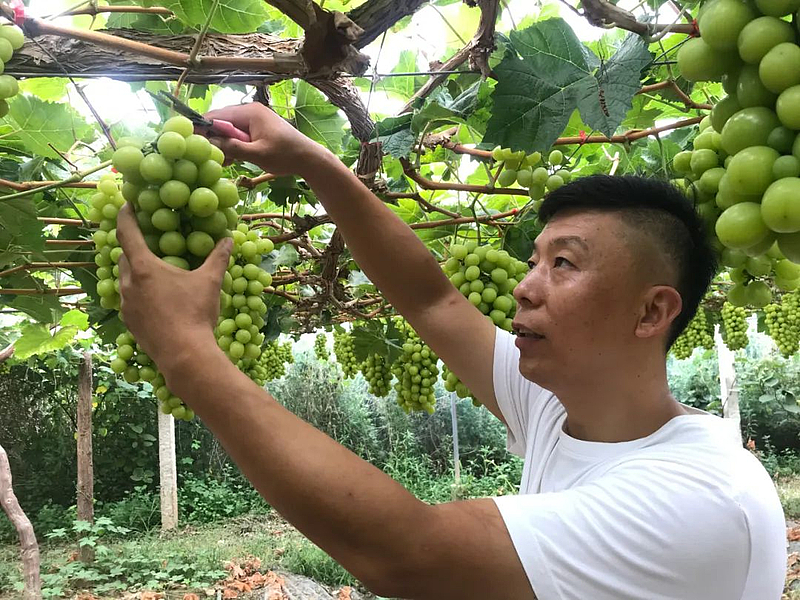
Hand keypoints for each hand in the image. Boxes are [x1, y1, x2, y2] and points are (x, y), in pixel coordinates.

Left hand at [116, 204, 231, 375]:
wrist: (183, 354)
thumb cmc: (195, 313)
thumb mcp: (210, 282)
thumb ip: (218, 258)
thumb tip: (228, 239)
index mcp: (144, 268)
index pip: (127, 233)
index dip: (126, 216)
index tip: (127, 205)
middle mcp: (129, 283)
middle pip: (124, 257)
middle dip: (133, 248)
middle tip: (148, 243)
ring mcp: (126, 304)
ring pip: (125, 280)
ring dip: (135, 272)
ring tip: (153, 273)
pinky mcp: (129, 322)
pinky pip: (129, 300)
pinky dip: (138, 293)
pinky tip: (156, 300)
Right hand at [203, 103, 328, 176]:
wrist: (308, 158)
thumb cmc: (286, 155)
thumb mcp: (257, 154)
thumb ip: (233, 147)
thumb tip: (209, 143)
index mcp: (249, 112)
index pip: (217, 115)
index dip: (202, 127)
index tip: (190, 141)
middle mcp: (249, 111)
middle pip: (221, 122)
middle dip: (212, 138)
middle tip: (205, 155)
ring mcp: (253, 119)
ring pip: (228, 130)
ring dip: (223, 144)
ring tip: (221, 161)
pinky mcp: (257, 129)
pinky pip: (238, 134)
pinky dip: (233, 145)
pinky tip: (230, 159)